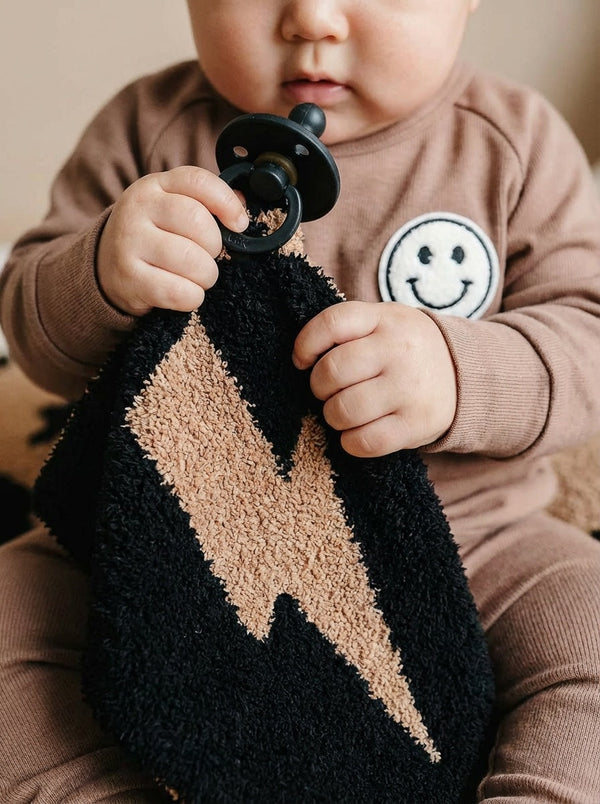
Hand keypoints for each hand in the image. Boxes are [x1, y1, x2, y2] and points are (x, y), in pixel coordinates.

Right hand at [97, 166, 247, 315]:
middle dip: (215, 247)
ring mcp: (130, 241)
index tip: (239, 224)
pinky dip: (192, 297)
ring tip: (198, 277)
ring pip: (191, 260)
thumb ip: (206, 203)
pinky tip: (186, 293)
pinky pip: (178, 291)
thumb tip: (241, 210)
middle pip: (198, 222)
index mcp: (155, 186)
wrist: (106, 266)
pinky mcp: (128, 277)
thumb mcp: (171, 209)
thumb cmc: (153, 236)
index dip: (227, 202)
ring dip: (206, 276)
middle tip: (209, 258)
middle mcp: (138, 208)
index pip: (198, 182)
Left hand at [292, 301, 456, 456]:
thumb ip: (347, 330)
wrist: (464, 374)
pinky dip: (350, 442)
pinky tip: (356, 433)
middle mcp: (399, 350)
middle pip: (332, 371)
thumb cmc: (404, 349)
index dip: (305, 344)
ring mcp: (410, 388)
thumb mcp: (383, 323)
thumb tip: (301, 359)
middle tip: (328, 391)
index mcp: (385, 319)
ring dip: (333, 416)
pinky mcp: (418, 423)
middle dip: (319, 387)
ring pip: (344, 410)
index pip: (332, 323)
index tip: (302, 361)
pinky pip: (365, 441)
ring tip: (343, 412)